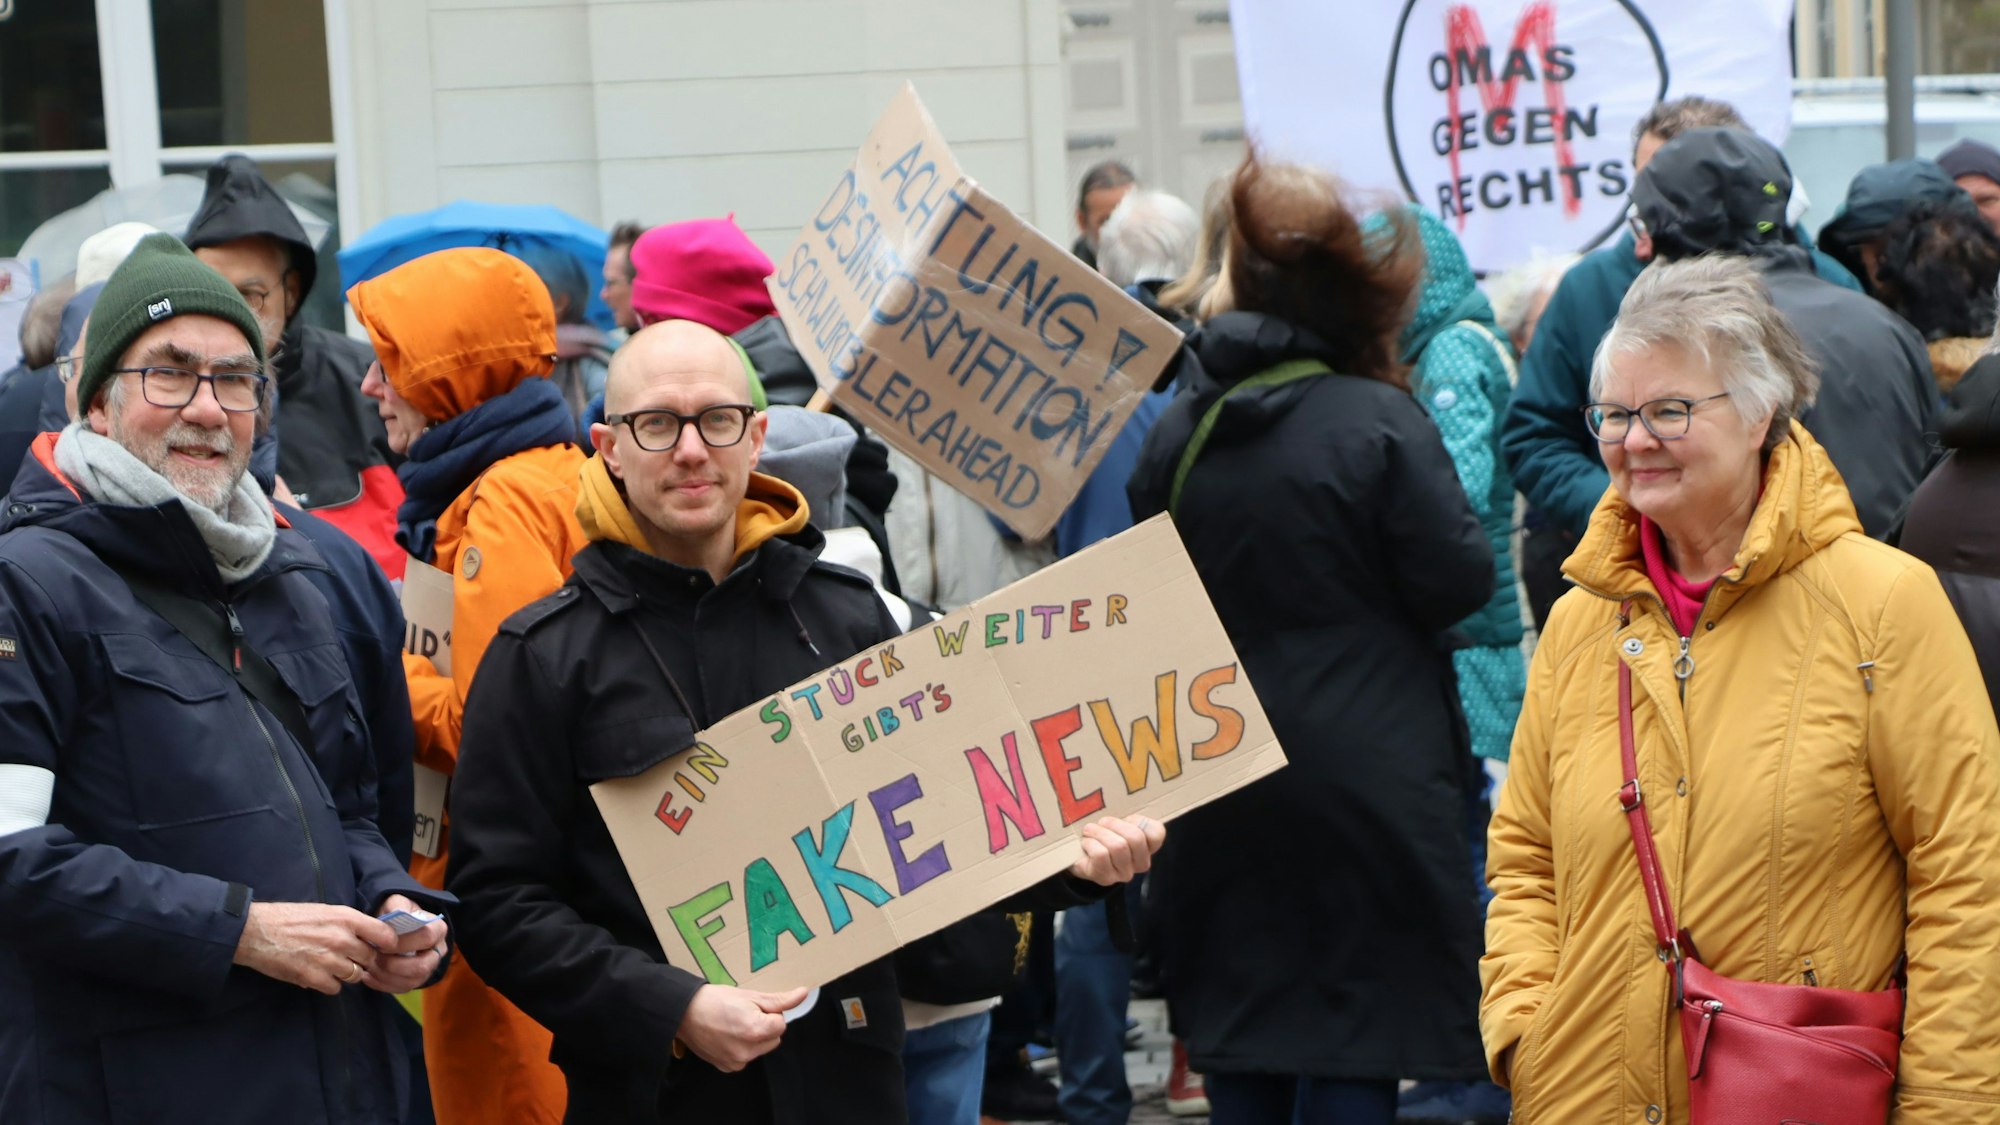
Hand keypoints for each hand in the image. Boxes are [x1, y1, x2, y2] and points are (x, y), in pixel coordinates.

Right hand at [233, 902, 399, 994]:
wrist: (255, 931)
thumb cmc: (288, 918)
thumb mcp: (324, 911)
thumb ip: (348, 923)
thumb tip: (370, 938)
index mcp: (346, 918)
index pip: (384, 934)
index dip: (386, 943)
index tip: (382, 948)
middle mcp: (341, 938)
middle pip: (369, 958)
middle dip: (361, 960)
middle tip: (347, 958)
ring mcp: (328, 959)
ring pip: (354, 975)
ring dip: (344, 973)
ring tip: (328, 965)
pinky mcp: (313, 977)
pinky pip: (335, 988)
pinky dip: (327, 984)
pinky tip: (316, 974)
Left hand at [362, 893, 449, 994]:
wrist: (393, 927)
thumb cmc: (396, 913)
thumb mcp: (396, 902)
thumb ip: (396, 905)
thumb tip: (397, 914)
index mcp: (438, 929)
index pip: (427, 938)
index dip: (404, 943)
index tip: (382, 943)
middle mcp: (438, 951)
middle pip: (423, 966)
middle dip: (395, 965)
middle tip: (373, 959)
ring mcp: (428, 968)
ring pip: (412, 981)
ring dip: (386, 977)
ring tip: (367, 968)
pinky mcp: (416, 980)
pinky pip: (401, 988)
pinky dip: (382, 985)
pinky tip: (367, 976)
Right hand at [676, 984, 808, 1071]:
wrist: (683, 1013)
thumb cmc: (715, 1000)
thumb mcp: (750, 995)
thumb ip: (780, 1000)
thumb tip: (803, 994)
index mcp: (756, 1031)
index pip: (781, 1023)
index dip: (770, 1013)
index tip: (754, 1007)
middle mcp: (748, 1051)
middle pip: (774, 1038)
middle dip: (765, 1026)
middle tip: (744, 1014)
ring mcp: (737, 1062)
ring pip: (761, 1048)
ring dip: (754, 1038)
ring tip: (733, 1024)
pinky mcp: (727, 1067)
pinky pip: (746, 1057)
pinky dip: (741, 1047)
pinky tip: (727, 1035)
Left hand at [1068, 815, 1166, 885]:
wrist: (1078, 854)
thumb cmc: (1101, 833)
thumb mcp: (1116, 820)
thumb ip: (1126, 813)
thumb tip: (1123, 791)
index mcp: (1148, 846)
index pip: (1157, 833)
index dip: (1139, 820)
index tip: (1125, 817)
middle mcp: (1140, 863)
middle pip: (1136, 838)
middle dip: (1114, 824)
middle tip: (1101, 822)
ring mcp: (1124, 873)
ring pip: (1118, 846)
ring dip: (1098, 833)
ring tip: (1089, 831)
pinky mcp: (1106, 878)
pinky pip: (1101, 855)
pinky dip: (1090, 844)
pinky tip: (1086, 843)